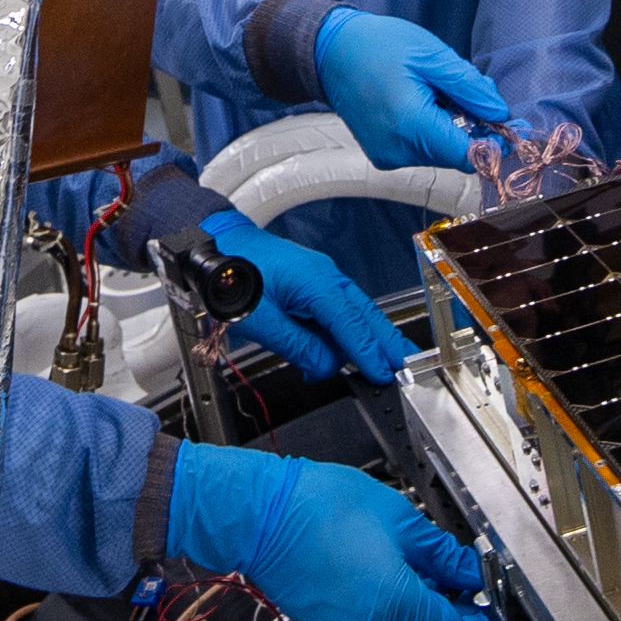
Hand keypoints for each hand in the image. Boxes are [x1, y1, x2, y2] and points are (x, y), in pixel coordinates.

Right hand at [158, 443, 492, 620]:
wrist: (260, 515)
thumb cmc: (319, 507)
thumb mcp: (400, 520)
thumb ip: (441, 554)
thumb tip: (467, 571)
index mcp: (396, 607)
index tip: (492, 607)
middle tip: (468, 587)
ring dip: (425, 616)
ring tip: (430, 575)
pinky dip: (395, 614)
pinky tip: (395, 579)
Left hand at [203, 214, 412, 382]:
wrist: (216, 248)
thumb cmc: (232, 276)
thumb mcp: (260, 320)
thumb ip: (297, 345)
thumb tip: (325, 364)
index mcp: (315, 281)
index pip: (350, 323)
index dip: (368, 351)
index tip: (382, 372)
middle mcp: (326, 276)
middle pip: (365, 314)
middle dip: (384, 341)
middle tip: (404, 366)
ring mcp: (322, 278)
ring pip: (356, 312)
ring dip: (366, 339)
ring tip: (381, 363)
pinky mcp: (314, 283)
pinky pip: (339, 311)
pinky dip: (347, 332)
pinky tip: (346, 351)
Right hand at [312, 10, 510, 173]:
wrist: (330, 51)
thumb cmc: (380, 45)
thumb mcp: (433, 56)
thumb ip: (470, 88)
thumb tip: (501, 114)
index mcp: (411, 126)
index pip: (467, 155)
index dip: (494, 143)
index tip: (509, 125)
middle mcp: (398, 150)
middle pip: (456, 154)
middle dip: (473, 127)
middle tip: (472, 89)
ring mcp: (387, 156)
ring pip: (440, 152)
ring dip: (452, 126)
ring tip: (440, 90)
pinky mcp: (382, 154)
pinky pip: (421, 149)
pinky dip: (432, 129)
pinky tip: (424, 101)